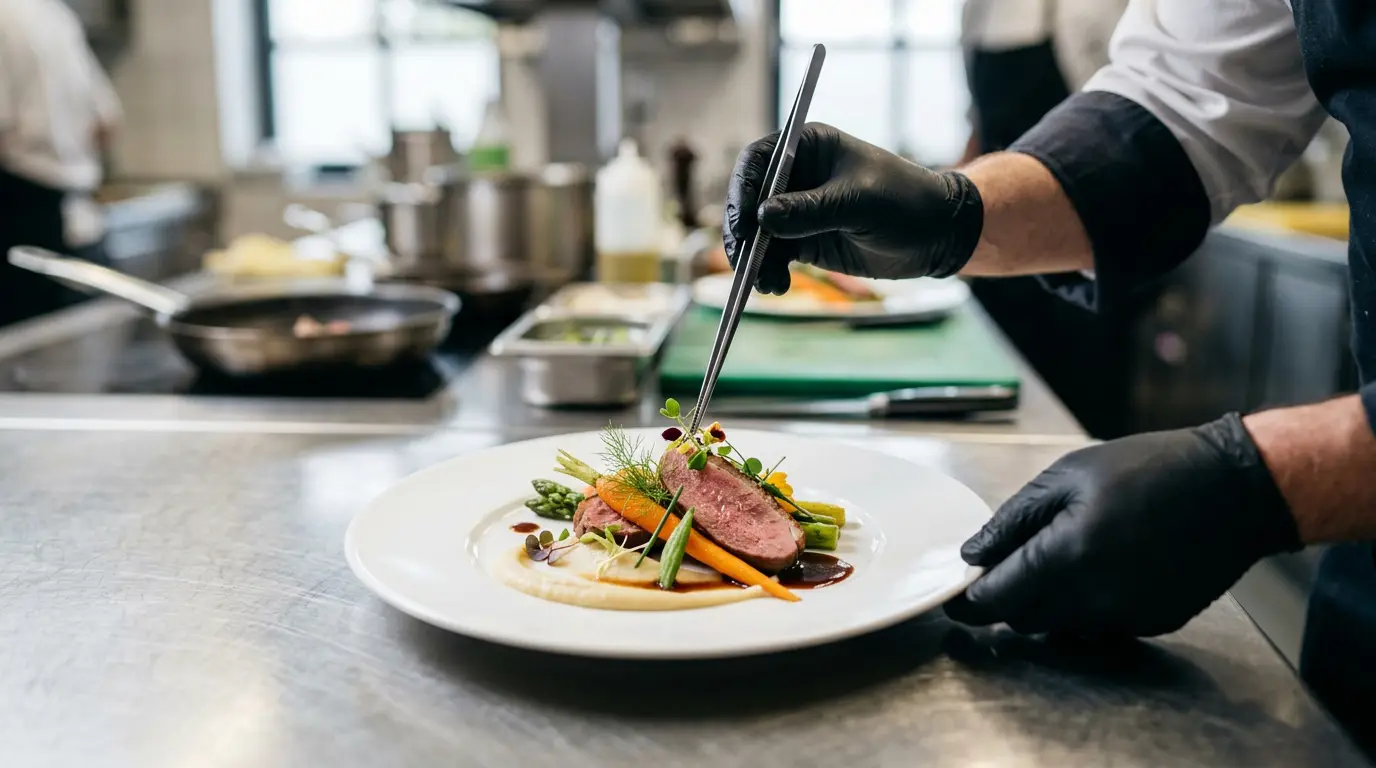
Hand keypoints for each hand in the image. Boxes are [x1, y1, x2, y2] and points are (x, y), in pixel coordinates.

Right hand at [723, 123, 983, 293]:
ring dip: (754, 259)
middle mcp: (796, 176)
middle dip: (743, 232)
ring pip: (757, 233)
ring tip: (767, 284)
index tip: (743, 221)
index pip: (758, 161)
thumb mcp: (859, 203)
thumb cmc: (906, 202)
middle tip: (744, 259)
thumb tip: (762, 218)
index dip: (743, 188)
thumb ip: (811, 210)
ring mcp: (797, 210)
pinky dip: (768, 271)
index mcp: (808, 147)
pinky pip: (772, 255)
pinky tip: (775, 285)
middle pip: (749, 199)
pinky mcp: (803, 241)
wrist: (937, 236)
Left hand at [944, 414, 1301, 636]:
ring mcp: (1127, 616)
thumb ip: (1013, 520)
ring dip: (1045, 602)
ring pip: (1060, 626)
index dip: (967, 602)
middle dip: (1006, 597)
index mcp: (1068, 555)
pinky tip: (1101, 565)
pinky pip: (1098, 625)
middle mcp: (1096, 596)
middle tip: (1007, 563)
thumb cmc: (1149, 469)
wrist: (1234, 489)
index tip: (952, 597)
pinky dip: (1084, 605)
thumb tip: (973, 555)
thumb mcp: (1068, 476)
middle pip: (1024, 618)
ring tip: (1060, 556)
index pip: (997, 598)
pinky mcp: (1152, 623)